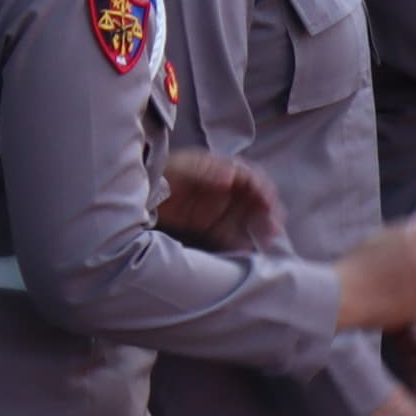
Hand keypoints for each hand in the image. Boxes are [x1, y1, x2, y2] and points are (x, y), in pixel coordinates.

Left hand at [154, 148, 279, 248]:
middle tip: (275, 227)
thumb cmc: (166, 172)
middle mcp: (226, 190)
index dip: (263, 189)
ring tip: (267, 241)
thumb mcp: (187, 167)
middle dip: (268, 213)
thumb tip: (230, 178)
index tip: (269, 202)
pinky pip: (228, 234)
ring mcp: (218, 208)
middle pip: (254, 200)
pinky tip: (246, 249)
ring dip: (258, 228)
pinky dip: (238, 241)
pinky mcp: (208, 225)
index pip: (251, 179)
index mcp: (224, 170)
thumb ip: (209, 172)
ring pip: (245, 218)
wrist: (140, 192)